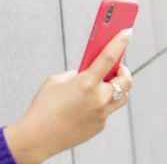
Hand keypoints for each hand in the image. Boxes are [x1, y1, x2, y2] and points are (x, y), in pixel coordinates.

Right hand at [4, 28, 133, 163]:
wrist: (39, 136)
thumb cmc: (43, 106)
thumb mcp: (55, 81)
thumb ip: (74, 75)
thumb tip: (86, 74)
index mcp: (85, 83)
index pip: (108, 58)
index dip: (119, 42)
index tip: (128, 31)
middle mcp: (98, 99)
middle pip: (125, 80)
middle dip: (123, 70)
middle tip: (117, 65)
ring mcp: (101, 114)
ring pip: (122, 96)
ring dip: (117, 87)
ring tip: (106, 82)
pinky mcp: (99, 125)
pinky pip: (107, 109)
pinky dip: (101, 102)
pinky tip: (87, 102)